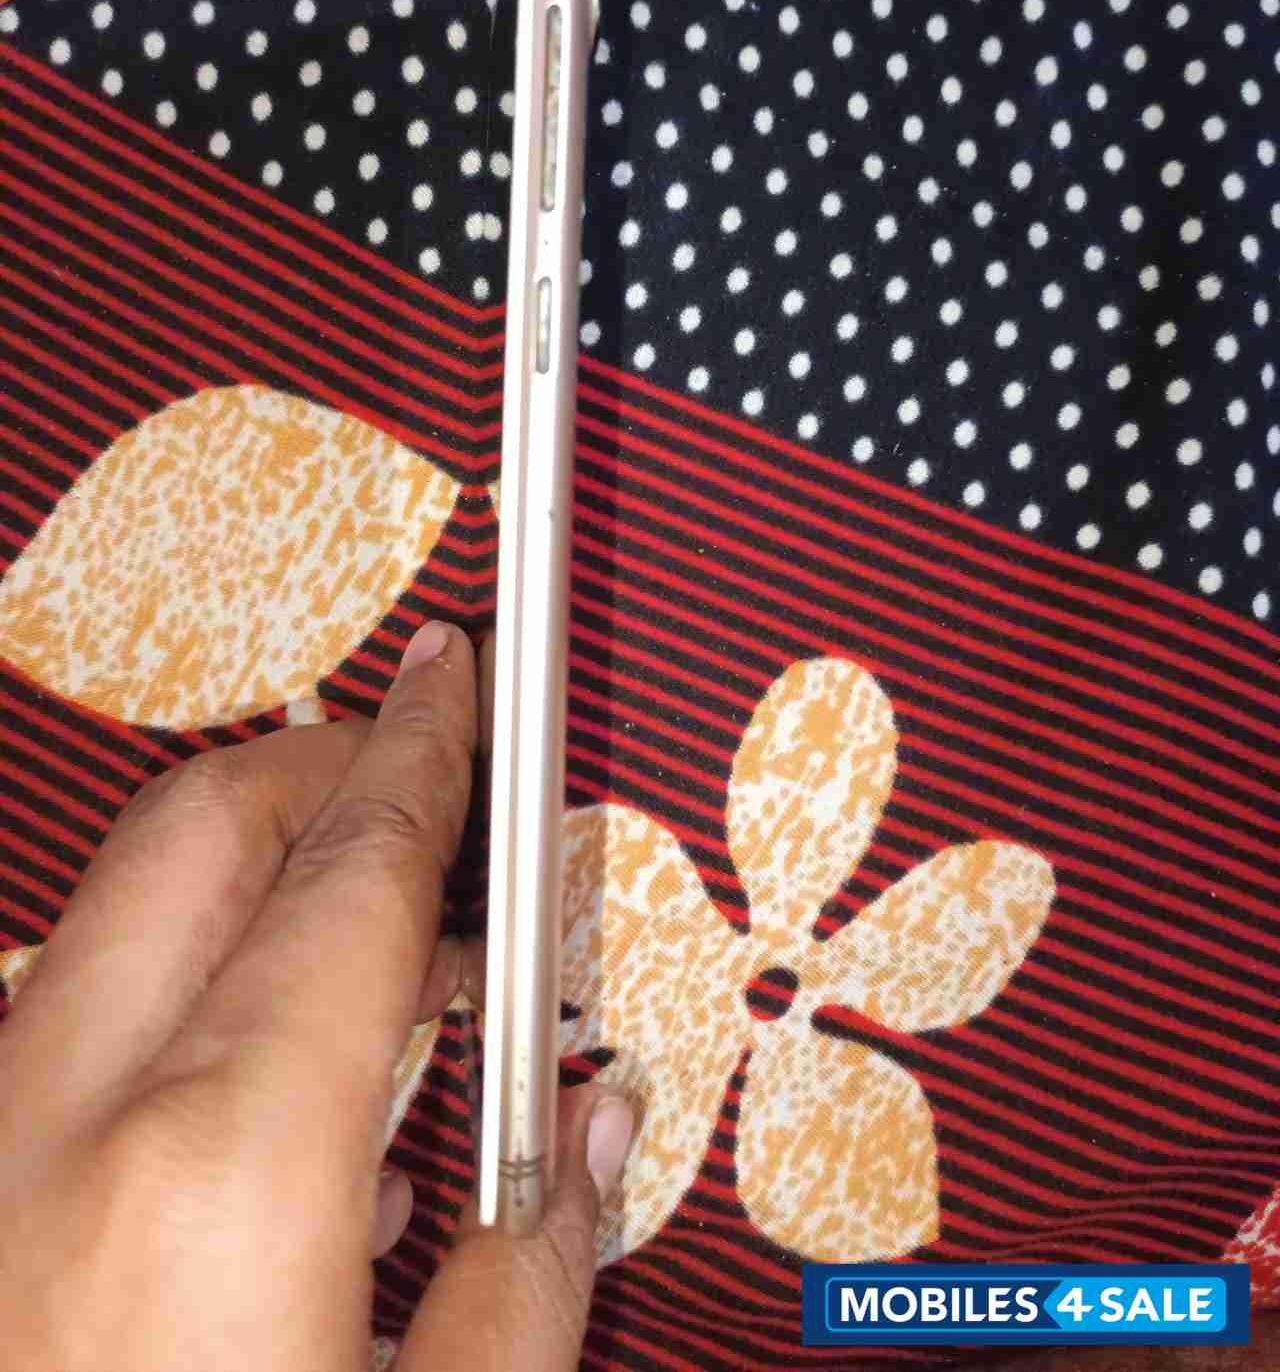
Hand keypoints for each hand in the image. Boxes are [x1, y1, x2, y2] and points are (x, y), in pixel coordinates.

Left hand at [0, 623, 632, 1370]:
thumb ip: (524, 1281)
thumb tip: (585, 1136)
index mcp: (216, 1173)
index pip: (351, 872)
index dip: (425, 753)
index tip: (455, 679)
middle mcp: (63, 1131)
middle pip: (200, 831)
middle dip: (323, 765)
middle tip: (422, 762)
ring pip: (118, 918)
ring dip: (254, 884)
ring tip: (388, 942)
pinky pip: (67, 1035)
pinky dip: (182, 999)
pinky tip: (285, 1095)